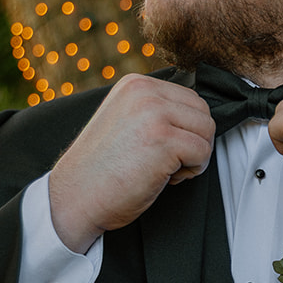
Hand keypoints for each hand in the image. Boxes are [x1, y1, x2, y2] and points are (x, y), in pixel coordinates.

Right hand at [48, 74, 214, 252]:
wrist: (75, 198)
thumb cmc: (101, 170)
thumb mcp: (125, 122)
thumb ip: (152, 111)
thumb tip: (192, 117)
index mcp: (135, 84)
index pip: (189, 98)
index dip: (185, 129)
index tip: (163, 149)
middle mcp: (145, 92)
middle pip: (203, 112)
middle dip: (195, 141)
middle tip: (169, 163)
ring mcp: (154, 113)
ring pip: (207, 131)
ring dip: (197, 156)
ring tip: (168, 170)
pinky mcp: (164, 140)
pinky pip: (203, 152)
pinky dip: (193, 171)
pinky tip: (167, 178)